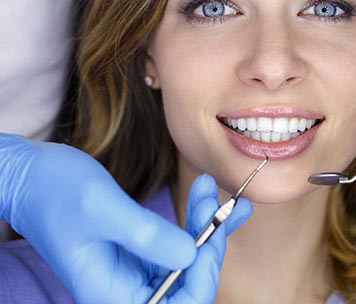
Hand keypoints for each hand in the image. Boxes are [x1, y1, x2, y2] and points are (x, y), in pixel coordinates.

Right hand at [0, 133, 251, 302]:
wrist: (31, 175)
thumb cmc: (54, 190)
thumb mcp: (102, 208)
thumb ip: (146, 236)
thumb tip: (192, 255)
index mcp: (112, 294)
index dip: (203, 273)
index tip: (212, 232)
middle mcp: (127, 289)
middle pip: (189, 281)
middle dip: (208, 240)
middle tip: (211, 197)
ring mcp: (135, 269)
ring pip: (187, 259)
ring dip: (207, 225)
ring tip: (211, 189)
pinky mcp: (140, 248)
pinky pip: (177, 241)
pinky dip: (197, 220)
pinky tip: (210, 198)